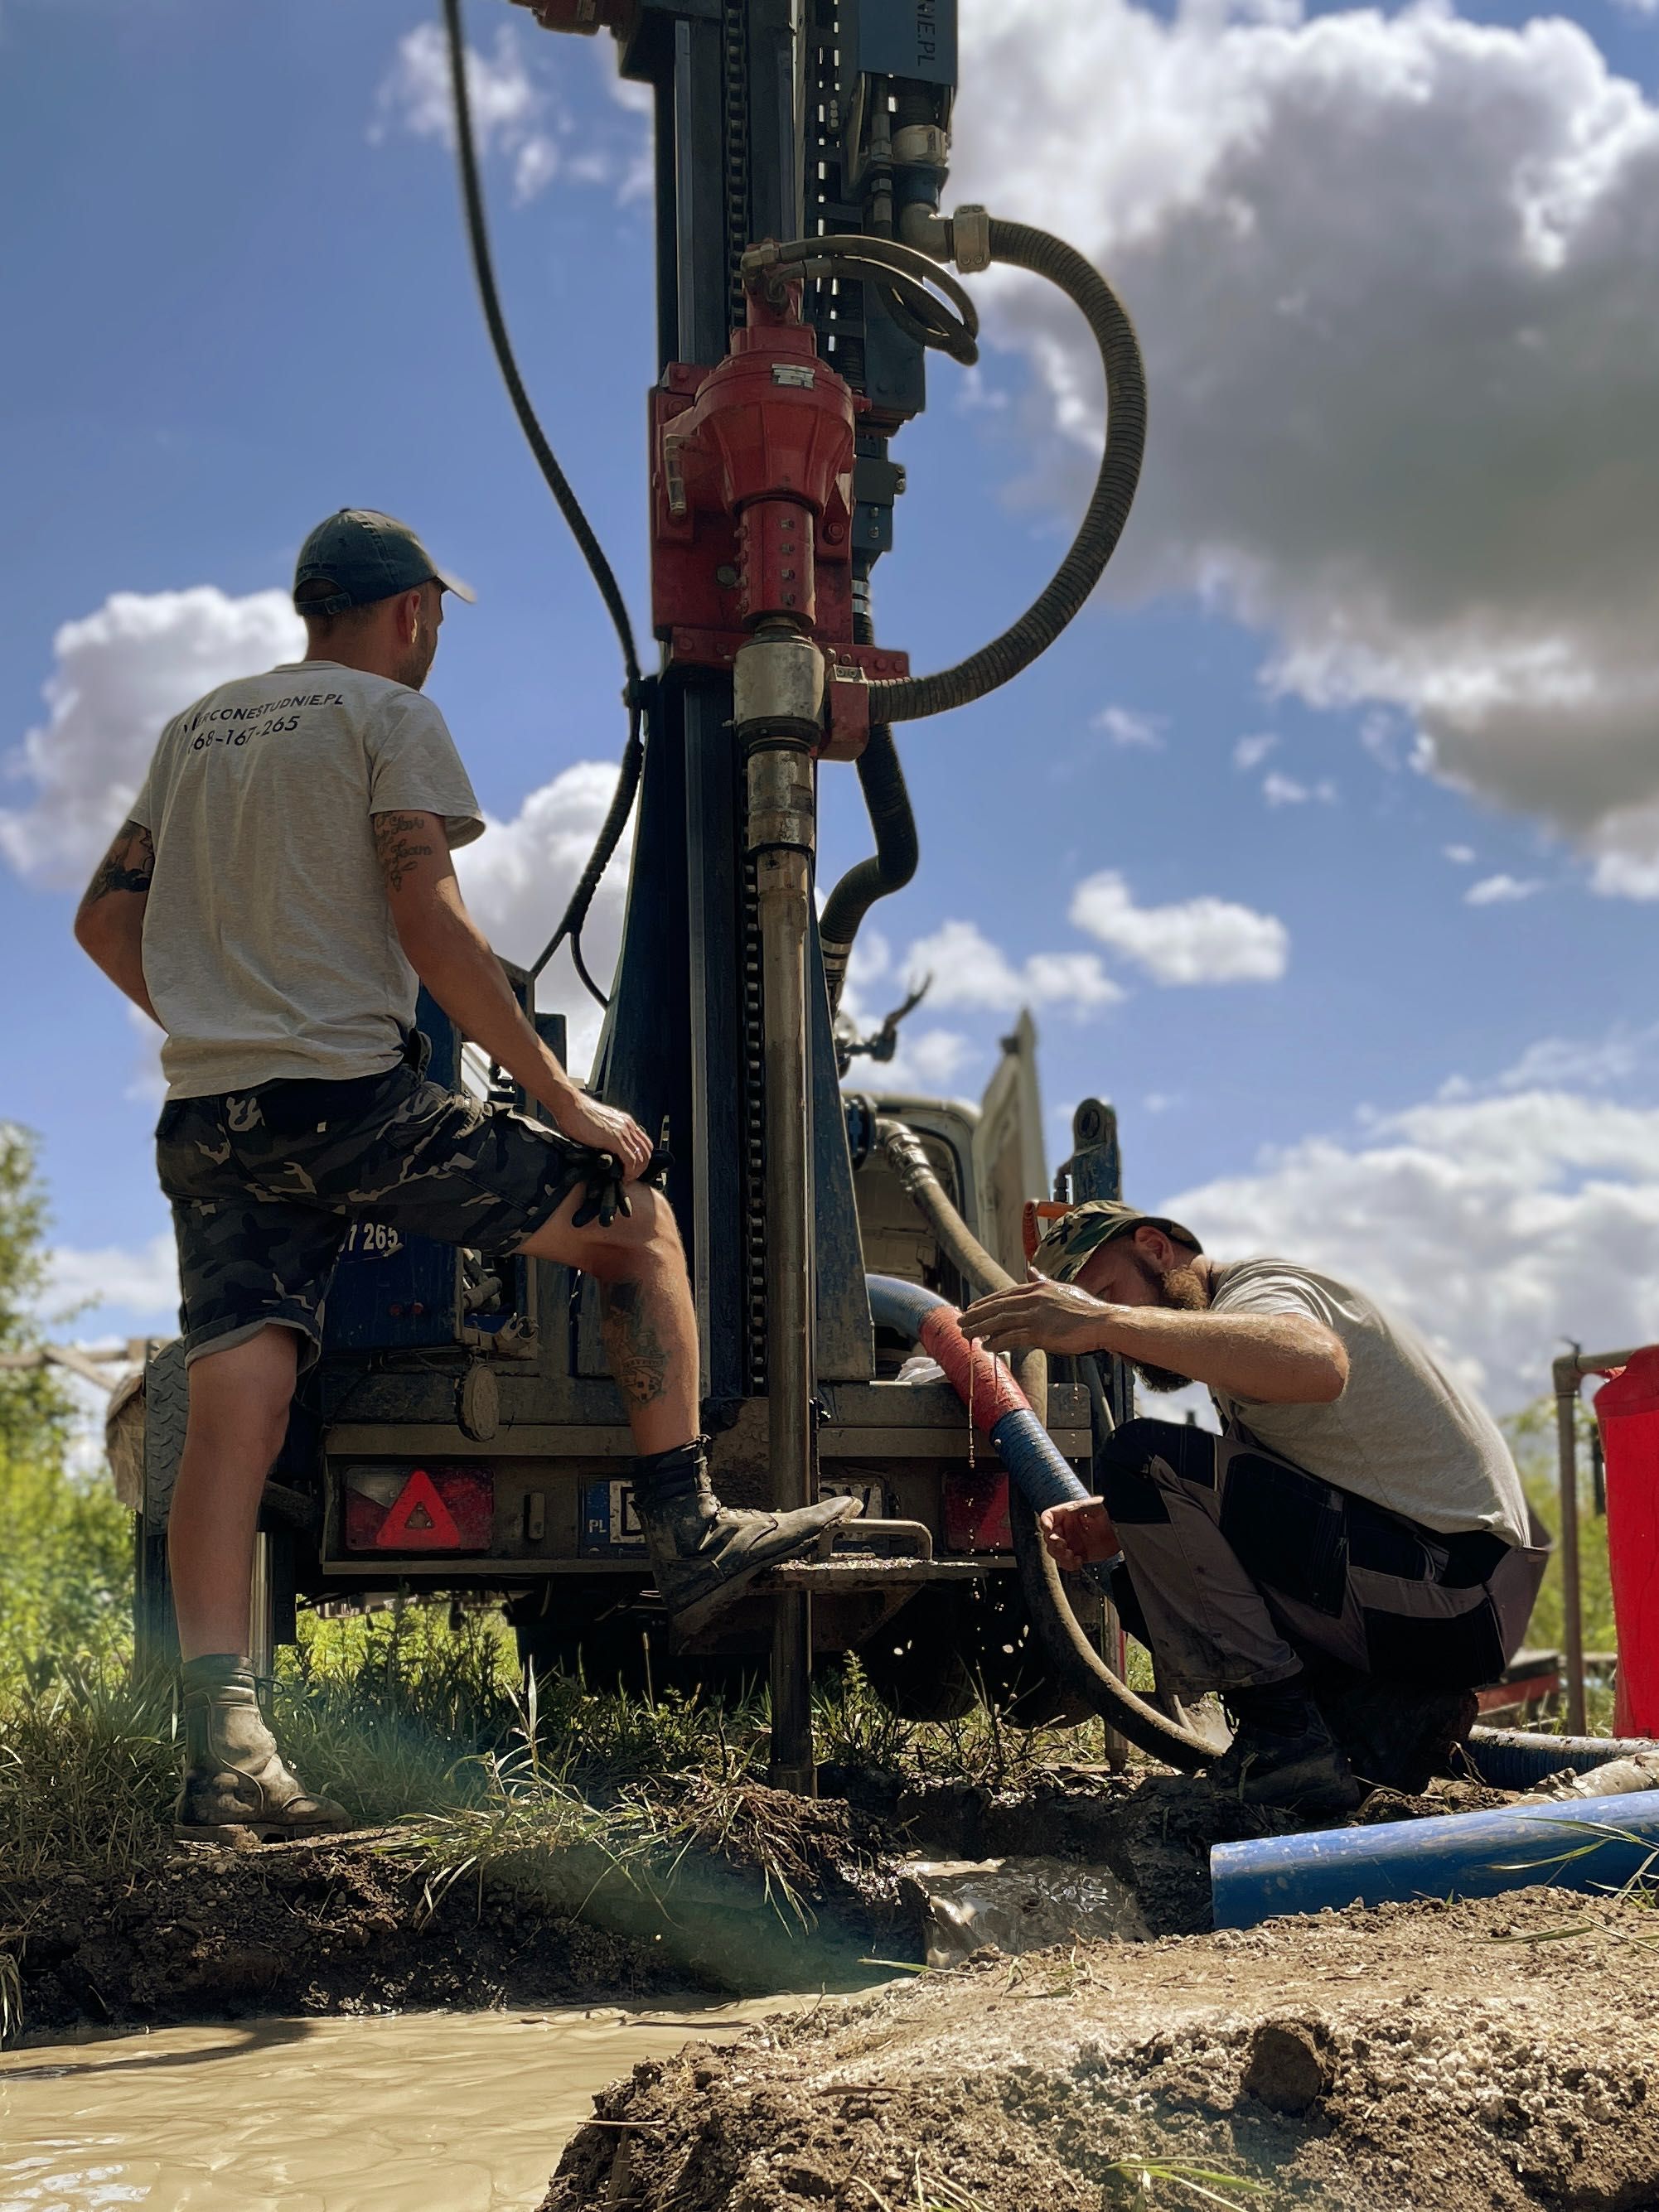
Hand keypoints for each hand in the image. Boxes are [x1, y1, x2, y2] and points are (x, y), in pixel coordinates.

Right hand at [550, 1090, 653, 1180]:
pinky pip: (630, 1160)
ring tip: (626, 1179)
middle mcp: (627, 1126)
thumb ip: (607, 1134)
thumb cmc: (578, 1114)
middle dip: (641, 1168)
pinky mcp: (614, 1139)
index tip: (632, 1169)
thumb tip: (605, 1149)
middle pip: (646, 1151)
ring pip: (641, 1157)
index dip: (641, 1159)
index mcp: (625, 1122)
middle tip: (631, 1177)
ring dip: (636, 1172)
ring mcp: (622, 1132)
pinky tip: (622, 1177)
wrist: (570, 1105)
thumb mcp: (600, 1124)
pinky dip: (629, 1172)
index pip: (644, 1143)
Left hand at [957, 1266, 1111, 1357]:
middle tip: (960, 1321)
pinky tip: (987, 1346)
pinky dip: (997, 1341)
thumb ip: (1043, 1281)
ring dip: (980, 1328)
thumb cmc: (1087, 1309)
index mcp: (1039, 1288)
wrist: (1103, 1322)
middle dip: (976, 1314)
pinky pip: (1012, 1337)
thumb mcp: (1062, 1288)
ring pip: (1000, 1321)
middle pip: (997, 1306)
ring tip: (966, 1334)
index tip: (972, 1308)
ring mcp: (1036, 1315)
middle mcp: (1034, 1298)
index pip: (1005, 1294)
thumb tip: (1030, 1269)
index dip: (986, 1302)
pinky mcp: (1040, 1332)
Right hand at [1040, 1498, 1118, 1570]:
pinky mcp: (1076, 1555)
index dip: (1045, 1522)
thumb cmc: (1108, 1516)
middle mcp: (1065, 1529)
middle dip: (1053, 1543)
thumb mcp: (1095, 1506)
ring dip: (1059, 1555)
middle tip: (1062, 1544)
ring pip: (1054, 1552)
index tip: (1048, 1529)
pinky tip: (1079, 1560)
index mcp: (1065, 1515)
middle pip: (1048, 1537)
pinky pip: (1066, 1563)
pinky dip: (1069, 1564)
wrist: (1119, 1533)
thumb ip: (1082, 1507)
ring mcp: (1070, 1543)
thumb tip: (1070, 1510)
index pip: (1048, 1517)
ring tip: (1071, 1554)